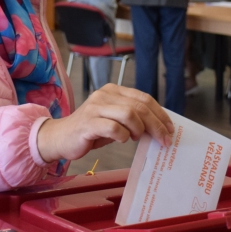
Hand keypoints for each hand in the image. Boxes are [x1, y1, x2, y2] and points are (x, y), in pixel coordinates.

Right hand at [36, 85, 173, 162]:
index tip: (170, 128)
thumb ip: (132, 119)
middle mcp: (104, 95)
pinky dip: (123, 136)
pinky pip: (114, 128)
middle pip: (139, 107)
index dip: (160, 113)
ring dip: (139, 129)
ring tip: (137, 138)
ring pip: (129, 114)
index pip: (143, 98)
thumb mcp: (114, 120)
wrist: (60, 137)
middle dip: (156, 125)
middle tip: (164, 140)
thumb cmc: (90, 130)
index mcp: (113, 91)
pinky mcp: (88, 123)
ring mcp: (95, 107)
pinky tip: (122, 140)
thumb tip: (158, 127)